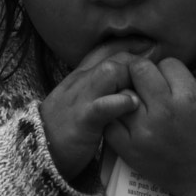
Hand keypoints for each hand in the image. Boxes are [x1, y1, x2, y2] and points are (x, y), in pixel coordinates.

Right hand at [39, 46, 140, 183]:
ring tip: (148, 86)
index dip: (129, 44)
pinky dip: (119, 102)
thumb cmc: (64, 130)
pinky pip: (101, 105)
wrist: (37, 152)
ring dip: (131, 76)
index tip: (151, 44)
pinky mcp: (81, 120)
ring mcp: (80, 99)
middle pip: (113, 58)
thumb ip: (97, 90)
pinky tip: (134, 104)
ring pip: (108, 72)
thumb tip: (124, 83)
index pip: (105, 50)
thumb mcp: (79, 103)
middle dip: (137, 61)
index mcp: (79, 78)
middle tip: (158, 68)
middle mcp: (80, 82)